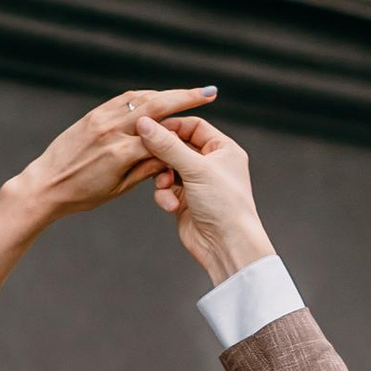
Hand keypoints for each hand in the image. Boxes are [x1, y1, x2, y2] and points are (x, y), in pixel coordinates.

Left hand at [6, 90, 217, 227]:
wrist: (44, 185)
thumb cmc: (81, 195)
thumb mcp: (118, 189)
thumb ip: (146, 170)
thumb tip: (171, 156)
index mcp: (119, 153)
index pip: (161, 136)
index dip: (185, 129)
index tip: (204, 125)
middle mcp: (110, 130)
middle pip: (156, 106)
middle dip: (185, 96)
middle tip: (209, 92)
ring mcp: (100, 119)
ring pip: (141, 98)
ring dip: (166, 93)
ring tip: (188, 93)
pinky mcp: (93, 115)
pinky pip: (124, 99)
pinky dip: (144, 96)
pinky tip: (158, 97)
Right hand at [132, 111, 274, 283]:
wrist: (226, 245)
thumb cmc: (224, 205)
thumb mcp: (196, 169)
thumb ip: (168, 146)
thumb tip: (145, 124)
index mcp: (223, 149)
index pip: (193, 126)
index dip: (172, 126)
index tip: (150, 128)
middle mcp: (211, 164)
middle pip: (177, 147)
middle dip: (163, 155)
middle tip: (147, 155)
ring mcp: (197, 183)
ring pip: (168, 169)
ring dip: (161, 177)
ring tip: (165, 186)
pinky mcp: (185, 200)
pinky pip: (166, 189)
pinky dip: (165, 195)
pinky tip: (170, 206)